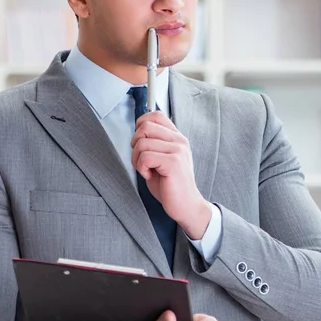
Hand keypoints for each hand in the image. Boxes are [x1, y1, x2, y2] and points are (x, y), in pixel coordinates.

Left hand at [130, 112, 211, 238]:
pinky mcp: (173, 162)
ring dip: (136, 159)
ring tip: (146, 170)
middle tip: (141, 160)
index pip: (156, 115)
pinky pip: (145, 157)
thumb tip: (137, 134)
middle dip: (135, 144)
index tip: (139, 142)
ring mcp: (178, 150)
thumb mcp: (161, 159)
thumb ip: (153, 144)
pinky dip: (141, 168)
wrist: (186, 205)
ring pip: (142, 142)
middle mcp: (179, 141)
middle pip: (145, 126)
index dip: (141, 124)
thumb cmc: (171, 185)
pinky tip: (150, 175)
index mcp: (177, 138)